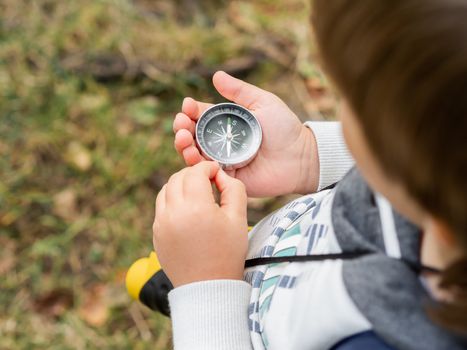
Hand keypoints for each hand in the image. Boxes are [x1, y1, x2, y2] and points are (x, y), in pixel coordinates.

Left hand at [152, 161, 247, 287]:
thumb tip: (221, 176)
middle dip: (192, 173)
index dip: (207, 167)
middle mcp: (173, 212)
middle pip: (177, 178)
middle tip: (207, 179)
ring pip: (165, 190)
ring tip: (196, 192)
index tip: (216, 170)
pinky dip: (171, 200)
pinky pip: (161, 207)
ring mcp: (161, 223)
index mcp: (195, 207)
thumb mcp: (238, 218)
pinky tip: (186, 208)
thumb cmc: (227, 253)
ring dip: (179, 185)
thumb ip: (234, 189)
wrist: (208, 287)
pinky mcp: (157, 233)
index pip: (195, 172)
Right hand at [173, 71, 318, 196]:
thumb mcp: (263, 103)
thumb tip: (216, 75)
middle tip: (181, 124)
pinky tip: (193, 156)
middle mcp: (221, 142)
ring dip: (183, 146)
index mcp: (227, 123)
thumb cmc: (285, 128)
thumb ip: (240, 91)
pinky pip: (207, 173)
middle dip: (182, 128)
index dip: (190, 111)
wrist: (300, 157)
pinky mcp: (227, 178)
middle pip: (193, 135)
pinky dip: (196, 166)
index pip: (201, 116)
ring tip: (183, 139)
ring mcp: (223, 161)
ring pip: (195, 154)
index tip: (187, 106)